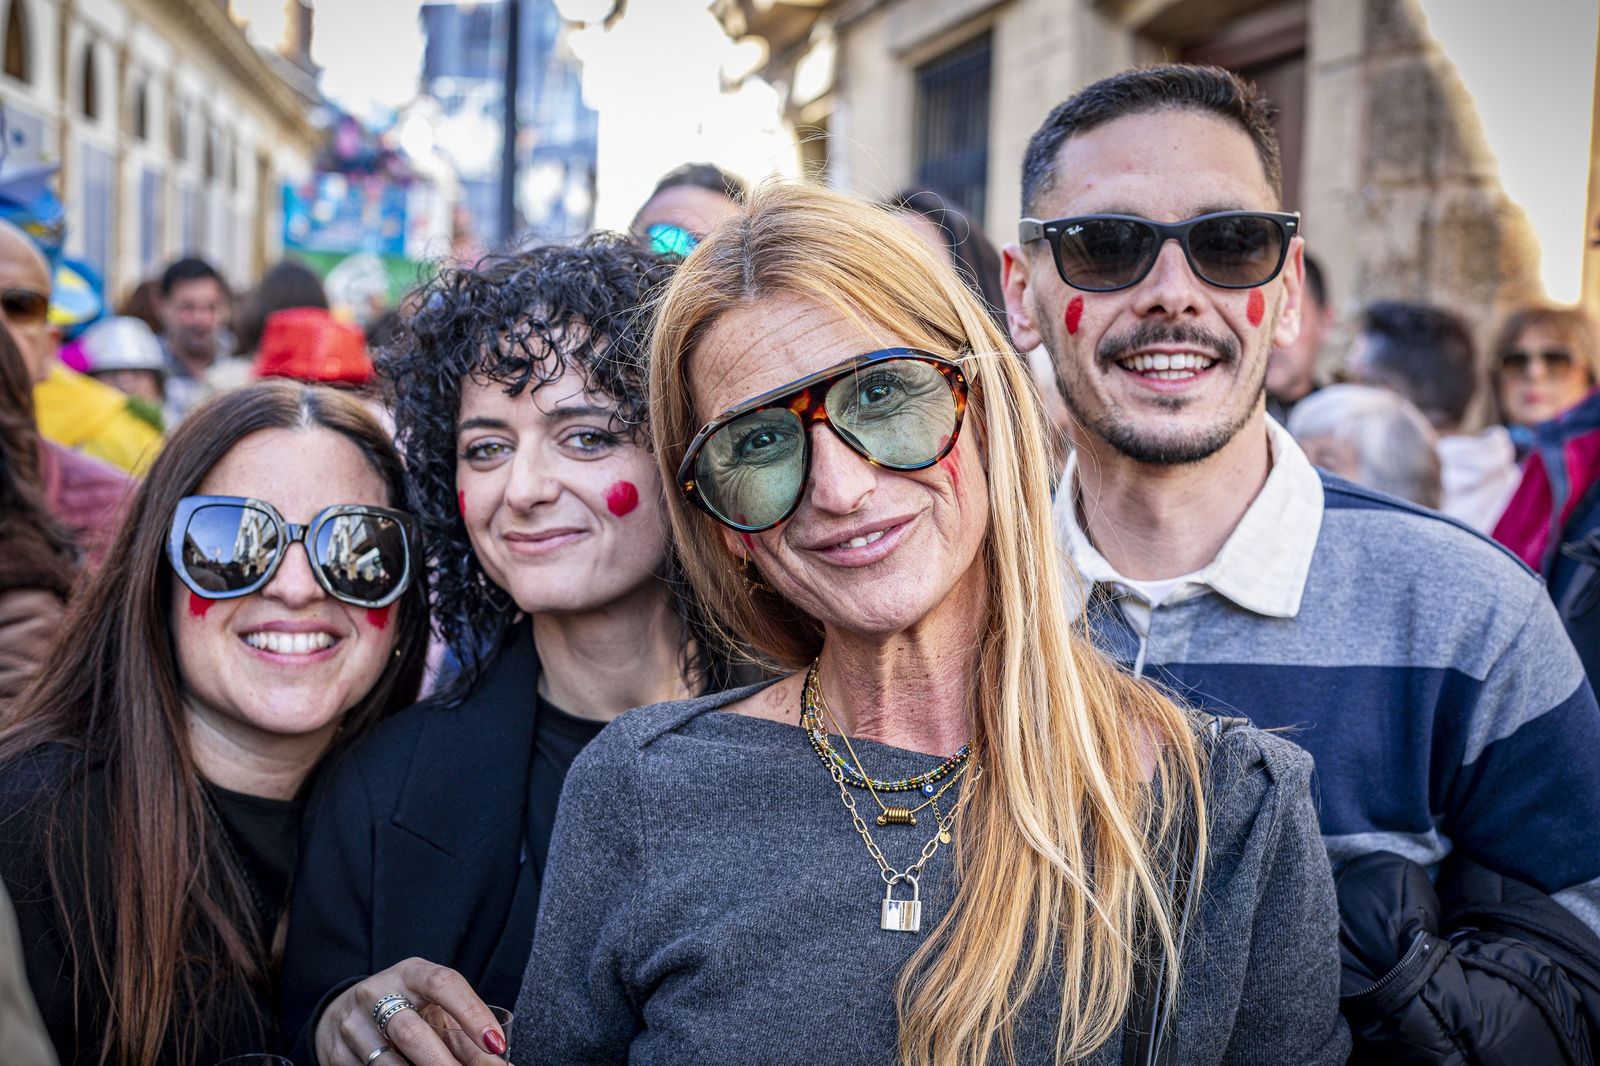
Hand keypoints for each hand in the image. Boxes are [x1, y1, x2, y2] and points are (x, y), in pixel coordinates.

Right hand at [314, 958, 508, 1064]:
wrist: (343, 1012)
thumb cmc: (406, 1009)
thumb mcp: (434, 1010)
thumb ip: (466, 1038)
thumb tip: (501, 1064)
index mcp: (410, 973)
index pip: (443, 984)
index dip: (472, 1013)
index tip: (495, 1043)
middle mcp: (376, 992)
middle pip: (411, 1032)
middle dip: (443, 1063)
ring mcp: (352, 1024)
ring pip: (387, 1063)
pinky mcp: (336, 1053)